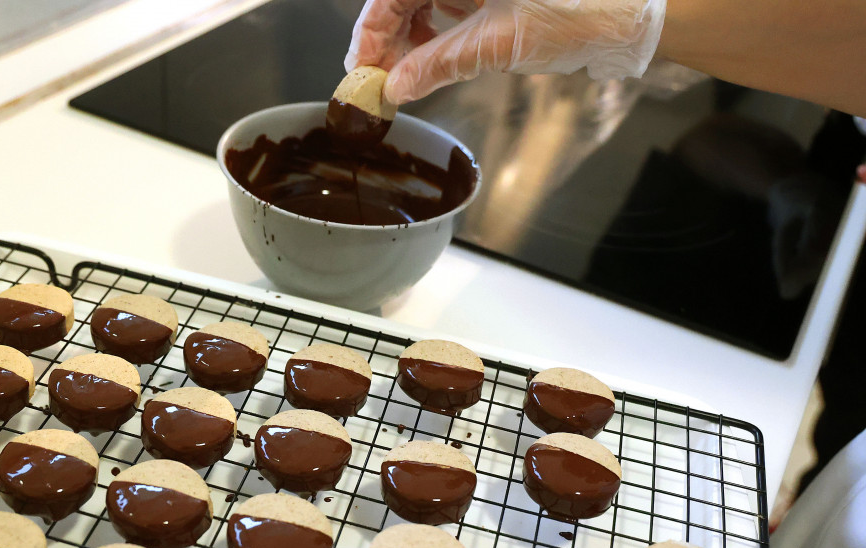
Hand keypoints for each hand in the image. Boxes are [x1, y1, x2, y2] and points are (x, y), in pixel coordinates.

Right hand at [345, 0, 667, 104]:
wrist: (639, 10)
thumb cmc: (580, 9)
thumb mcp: (497, 42)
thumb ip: (438, 63)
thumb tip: (396, 86)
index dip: (371, 30)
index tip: (361, 69)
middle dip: (389, 33)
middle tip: (380, 79)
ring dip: (412, 29)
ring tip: (409, 70)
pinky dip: (440, 20)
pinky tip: (438, 49)